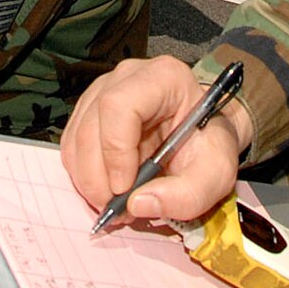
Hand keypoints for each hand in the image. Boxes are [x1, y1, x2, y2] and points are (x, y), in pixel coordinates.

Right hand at [60, 56, 244, 223]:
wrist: (205, 136)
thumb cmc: (210, 147)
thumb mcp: (215, 175)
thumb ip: (187, 194)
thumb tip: (137, 204)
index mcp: (163, 78)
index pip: (119, 106)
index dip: (115, 151)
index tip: (126, 188)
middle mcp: (127, 77)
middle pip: (91, 126)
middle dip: (97, 177)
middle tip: (117, 210)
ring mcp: (103, 91)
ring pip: (76, 139)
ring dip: (88, 181)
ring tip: (116, 203)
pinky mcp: (90, 111)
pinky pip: (73, 147)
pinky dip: (84, 176)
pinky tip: (108, 188)